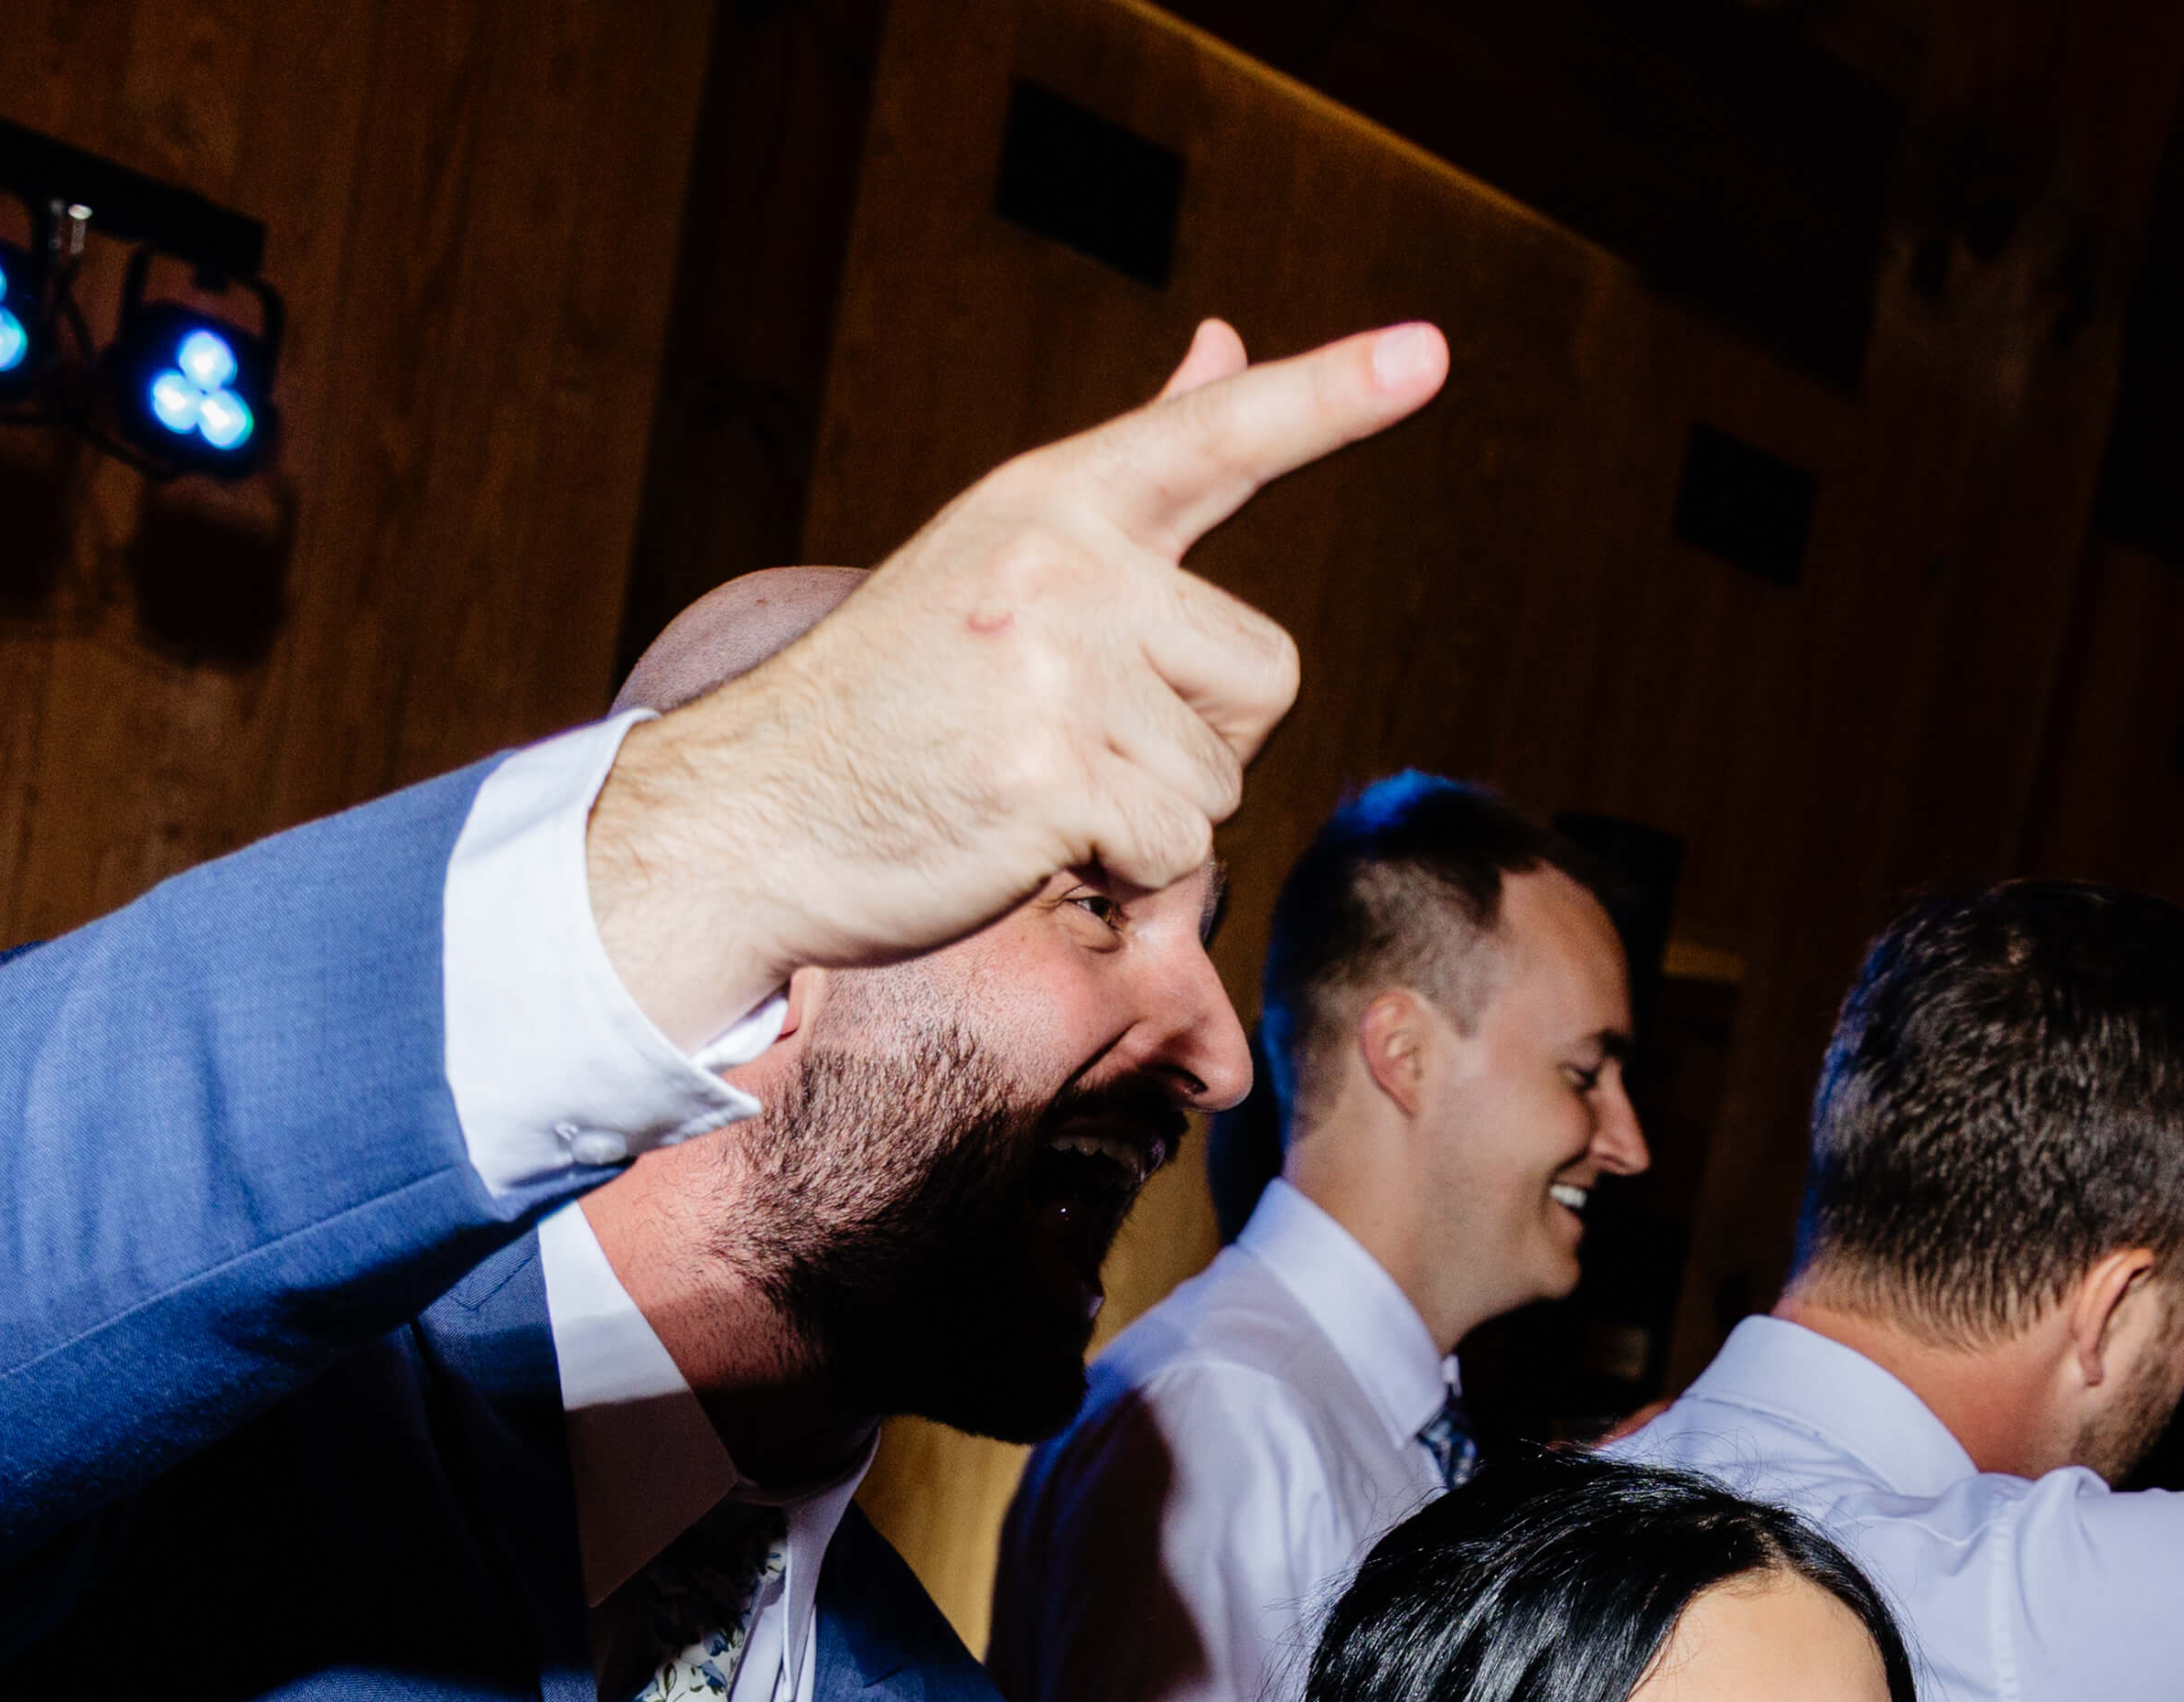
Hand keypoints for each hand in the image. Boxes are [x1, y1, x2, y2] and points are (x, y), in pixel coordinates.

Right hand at [587, 316, 1450, 1038]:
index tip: (1428, 353)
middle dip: (1200, 739)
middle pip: (1264, 674)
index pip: (1218, 434)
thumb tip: (1225, 344)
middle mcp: (1063, 566)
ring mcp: (1056, 671)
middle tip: (1071, 741)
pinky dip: (1120, 875)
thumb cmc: (892, 702)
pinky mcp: (1054, 779)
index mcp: (1055, 501)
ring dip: (1153, 819)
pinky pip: (1176, 852)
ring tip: (1031, 790)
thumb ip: (1140, 468)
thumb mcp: (1005, 558)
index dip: (1331, 395)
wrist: (756, 816)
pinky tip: (1022, 841)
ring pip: (1222, 781)